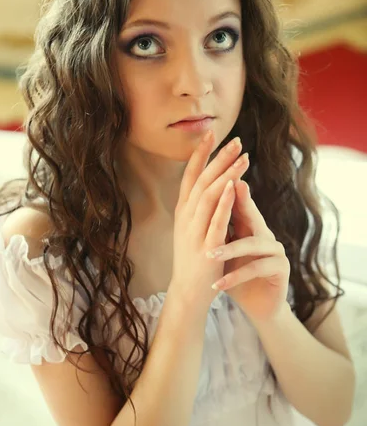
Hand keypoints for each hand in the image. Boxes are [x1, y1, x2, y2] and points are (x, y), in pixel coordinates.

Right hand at [169, 131, 248, 312]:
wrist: (189, 292)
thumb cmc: (195, 258)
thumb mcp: (192, 227)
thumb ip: (200, 205)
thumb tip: (212, 181)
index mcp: (183, 211)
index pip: (190, 175)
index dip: (200, 154)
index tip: (211, 133)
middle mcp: (186, 217)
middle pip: (202, 180)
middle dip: (218, 158)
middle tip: (236, 140)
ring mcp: (194, 231)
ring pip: (209, 195)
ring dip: (225, 174)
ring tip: (242, 157)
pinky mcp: (206, 246)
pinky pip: (215, 220)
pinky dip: (223, 202)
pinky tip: (233, 186)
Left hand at [205, 177, 289, 324]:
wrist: (256, 305)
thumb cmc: (236, 277)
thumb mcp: (223, 253)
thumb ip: (215, 232)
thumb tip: (191, 209)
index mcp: (250, 228)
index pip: (239, 206)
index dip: (229, 191)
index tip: (215, 178)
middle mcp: (265, 234)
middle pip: (253, 215)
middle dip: (241, 203)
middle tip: (229, 191)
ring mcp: (275, 250)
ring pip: (254, 243)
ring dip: (230, 250)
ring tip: (210, 255)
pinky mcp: (280, 268)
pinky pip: (258, 268)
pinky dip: (237, 276)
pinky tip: (219, 284)